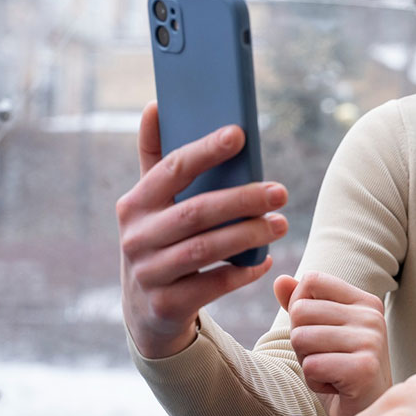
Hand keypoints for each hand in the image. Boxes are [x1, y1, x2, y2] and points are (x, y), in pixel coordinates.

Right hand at [117, 101, 289, 358]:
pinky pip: (213, 285)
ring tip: (281, 223)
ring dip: (250, 234)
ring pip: (207, 249)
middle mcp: (136, 237)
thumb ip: (156, 157)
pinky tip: (266, 261)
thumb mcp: (152, 203)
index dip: (205, 150)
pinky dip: (243, 272)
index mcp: (135, 203)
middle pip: (197, 212)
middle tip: (281, 191)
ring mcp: (149, 274)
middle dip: (243, 199)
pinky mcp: (167, 305)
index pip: (171, 169)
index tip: (240, 134)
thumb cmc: (160, 239)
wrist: (146, 310)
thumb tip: (155, 105)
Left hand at [274, 272, 391, 415]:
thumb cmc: (341, 367)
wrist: (366, 407)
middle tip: (325, 357)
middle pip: (300, 311)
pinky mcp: (363, 368)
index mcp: (365, 301)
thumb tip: (279, 279)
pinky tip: (334, 385)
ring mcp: (371, 341)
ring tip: (329, 370)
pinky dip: (314, 381)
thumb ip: (303, 303)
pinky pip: (311, 366)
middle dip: (301, 340)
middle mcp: (371, 316)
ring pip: (301, 338)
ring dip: (307, 361)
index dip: (300, 308)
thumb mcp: (322, 331)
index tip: (319, 332)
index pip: (312, 281)